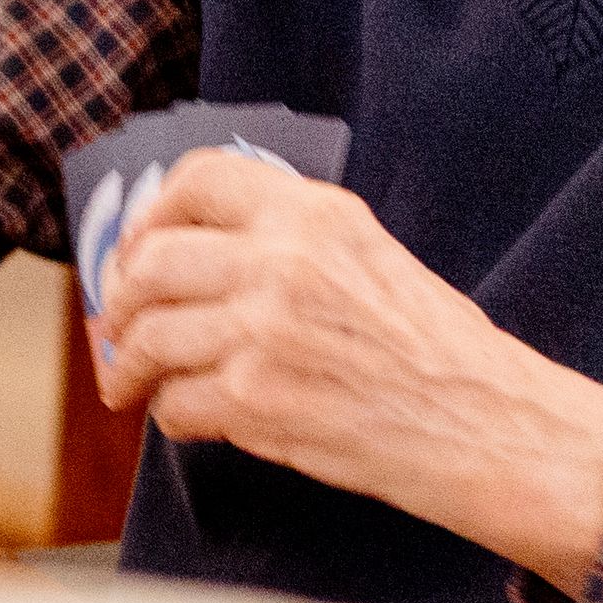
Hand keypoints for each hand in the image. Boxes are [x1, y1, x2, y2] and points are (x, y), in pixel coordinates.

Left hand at [92, 150, 602, 589]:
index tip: (135, 248)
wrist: (486, 422)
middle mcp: (282, 261)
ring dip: (132, 367)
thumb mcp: (366, 256)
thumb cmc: (435, 349)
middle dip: (117, 302)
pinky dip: (173, 415)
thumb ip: (284, 243)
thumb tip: (187, 254)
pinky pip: (173, 403)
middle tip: (116, 329)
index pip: (195, 180)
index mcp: (313, 214)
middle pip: (148, 262)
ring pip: (147, 336)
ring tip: (136, 385)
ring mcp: (263, 331)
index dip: (149, 216)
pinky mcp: (255, 400)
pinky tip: (196, 417)